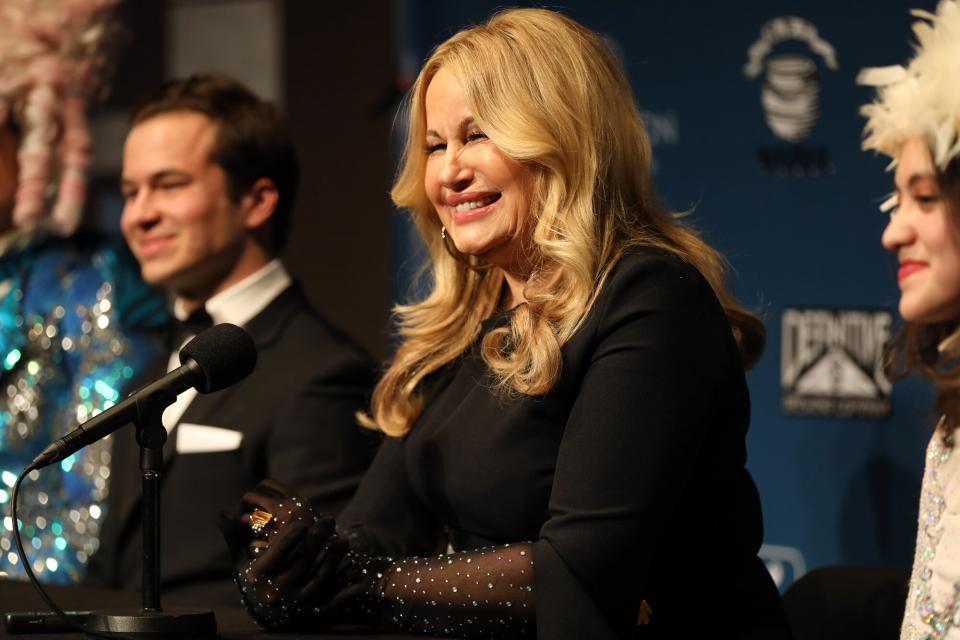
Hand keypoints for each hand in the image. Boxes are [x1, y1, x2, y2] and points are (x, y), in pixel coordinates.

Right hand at [218, 479, 348, 628]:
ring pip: (319, 580)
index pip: (277, 555)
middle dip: (317, 540)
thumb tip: (220, 513)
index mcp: (260, 578)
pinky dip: (345, 595)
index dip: (290, 537)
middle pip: (302, 563)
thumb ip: (234, 538)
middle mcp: (278, 593)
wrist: (265, 617)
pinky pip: (332, 605)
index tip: (302, 520)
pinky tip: (357, 582)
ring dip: (333, 560)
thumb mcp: (241, 563)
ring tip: (344, 540)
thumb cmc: (254, 582)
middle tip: (330, 520)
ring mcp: (296, 605)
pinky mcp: (312, 616)